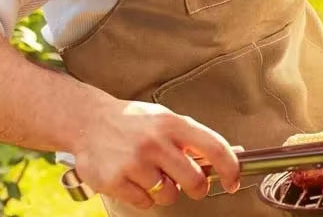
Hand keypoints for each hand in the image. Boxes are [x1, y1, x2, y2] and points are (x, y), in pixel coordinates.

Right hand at [72, 99, 240, 209]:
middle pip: (194, 180)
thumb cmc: (134, 122)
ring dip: (166, 191)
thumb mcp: (167, 120)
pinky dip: (144, 196)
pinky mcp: (116, 180)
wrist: (89, 121)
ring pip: (169, 195)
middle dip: (197, 188)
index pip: (213, 146)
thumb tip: (234, 153)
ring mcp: (135, 162)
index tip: (234, 180)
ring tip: (152, 174)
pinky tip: (135, 178)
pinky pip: (145, 203)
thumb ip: (196, 138)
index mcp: (172, 124)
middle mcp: (155, 141)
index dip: (230, 168)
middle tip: (190, 184)